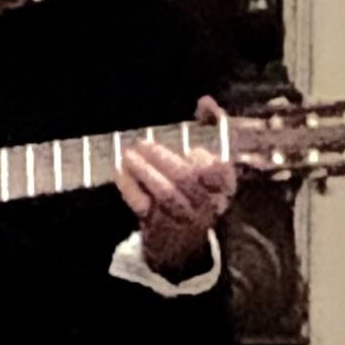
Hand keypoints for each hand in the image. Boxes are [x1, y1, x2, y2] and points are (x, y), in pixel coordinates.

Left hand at [117, 94, 236, 275]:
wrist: (180, 244)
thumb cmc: (194, 190)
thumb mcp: (205, 162)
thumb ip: (209, 127)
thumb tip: (206, 101)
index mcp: (223, 186)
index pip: (220, 170)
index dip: (205, 156)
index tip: (191, 148)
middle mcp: (208, 204)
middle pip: (187, 178)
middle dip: (162, 157)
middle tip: (142, 143)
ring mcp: (184, 218)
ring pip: (166, 193)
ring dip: (145, 171)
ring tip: (129, 155)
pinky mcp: (161, 229)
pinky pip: (144, 206)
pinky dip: (130, 188)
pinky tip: (120, 172)